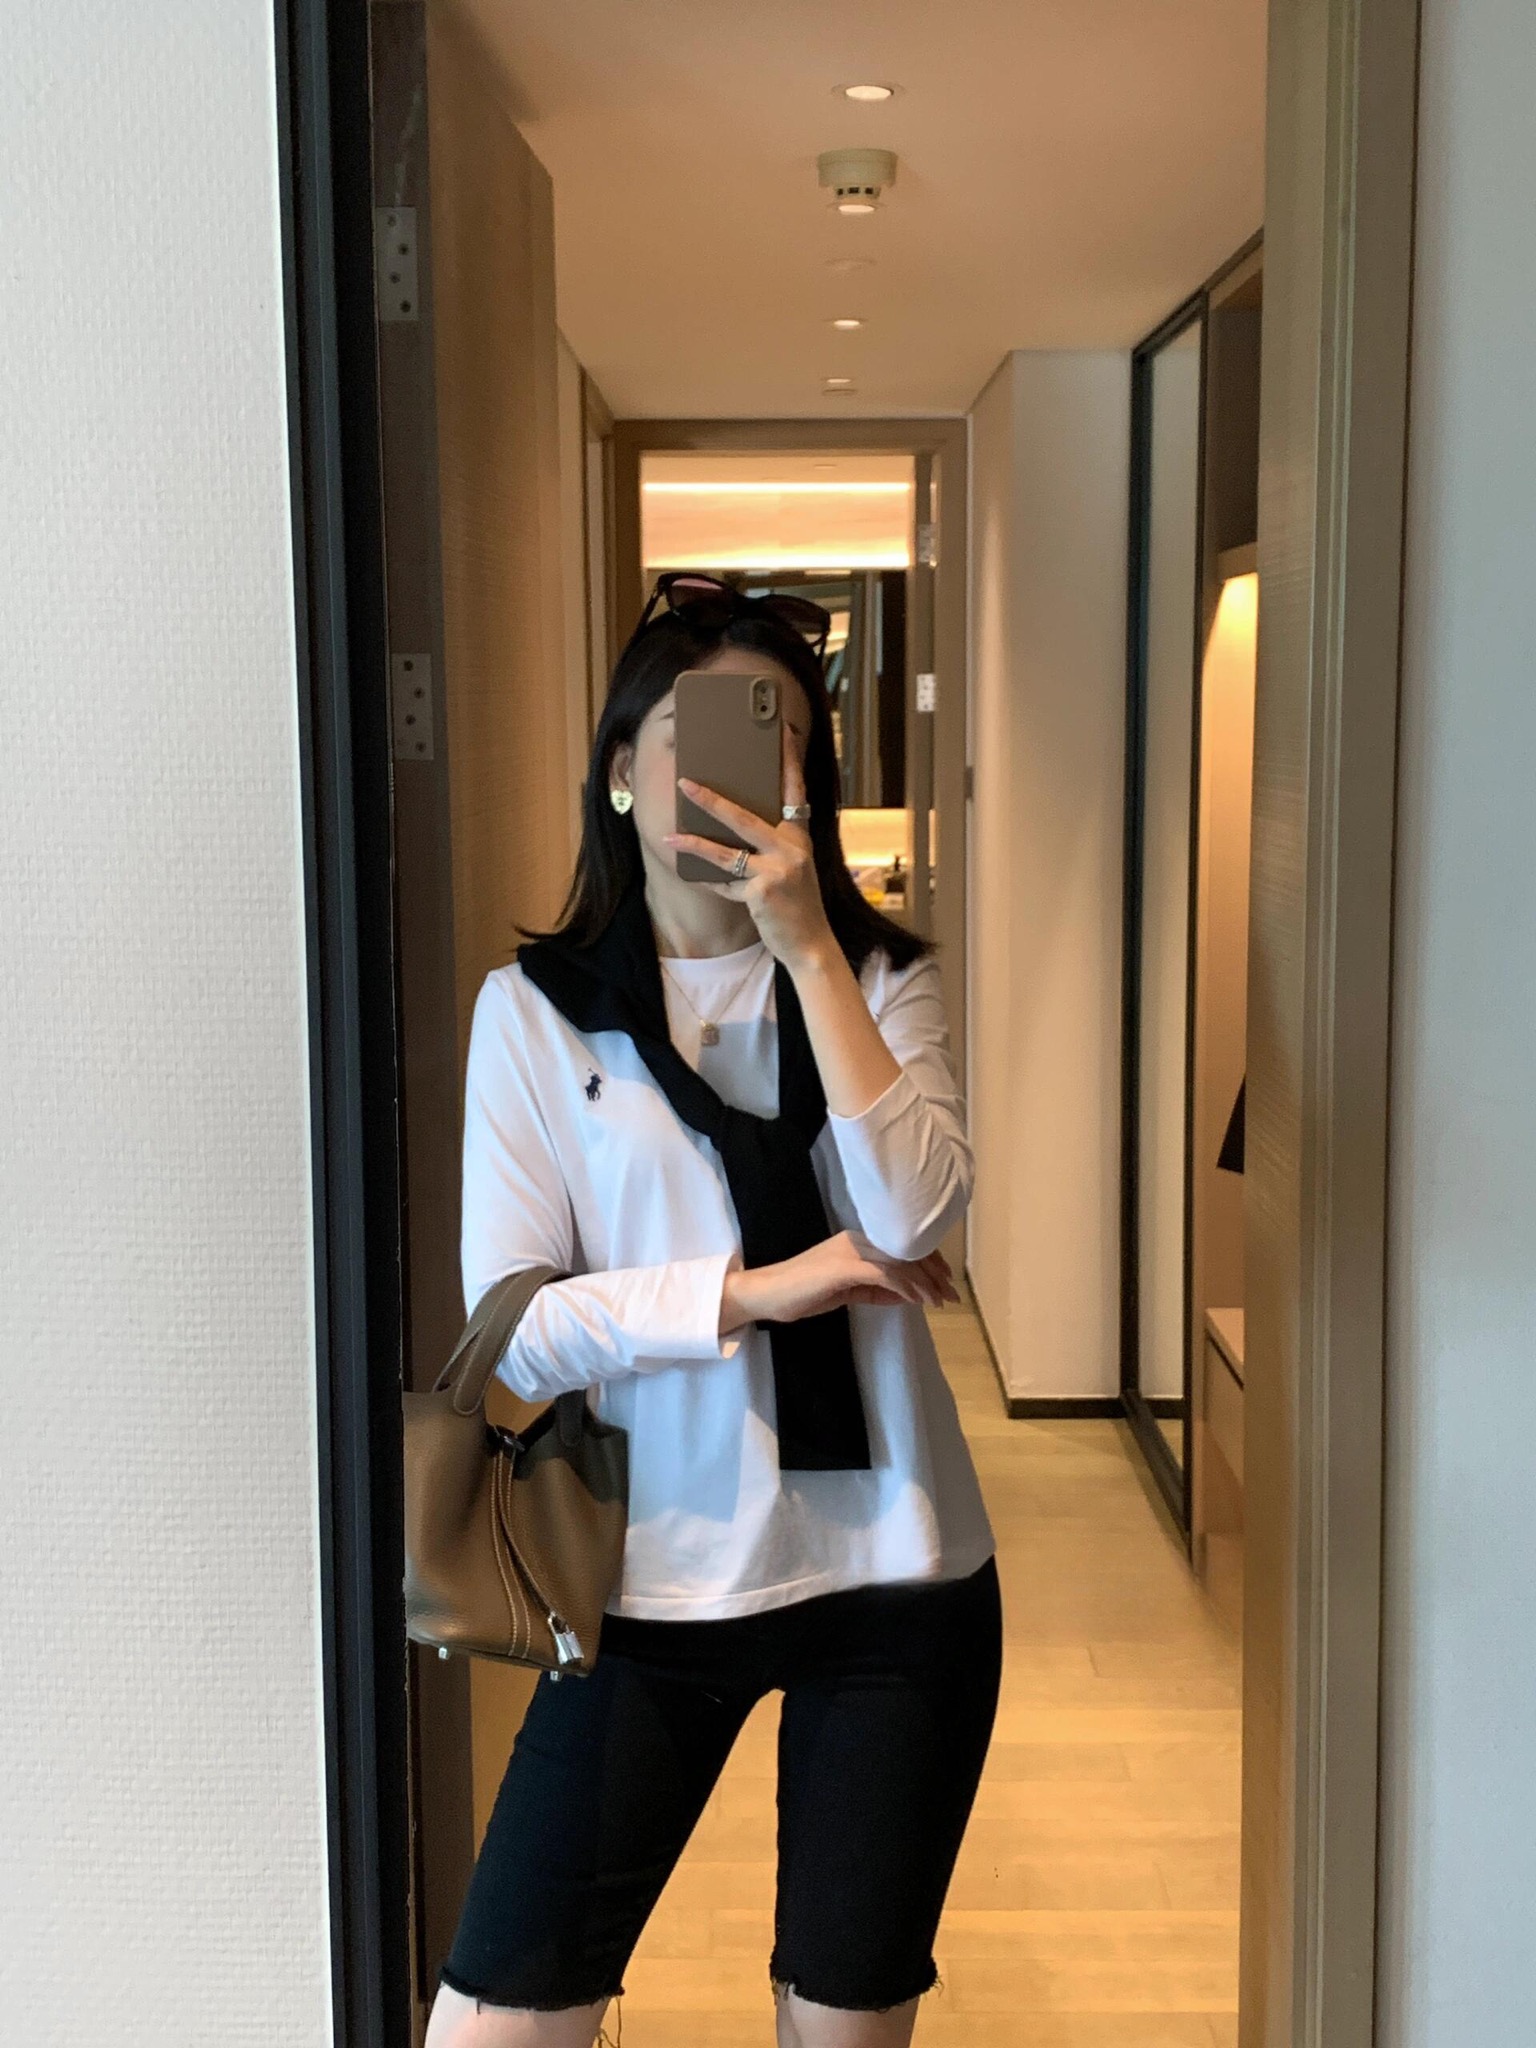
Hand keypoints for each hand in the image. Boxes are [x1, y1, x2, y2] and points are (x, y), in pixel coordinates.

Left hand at [663, 725, 835, 973]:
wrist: (810, 944)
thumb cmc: (796, 903)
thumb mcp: (790, 868)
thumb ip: (769, 847)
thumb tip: (727, 827)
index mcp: (799, 836)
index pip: (795, 791)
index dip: (788, 762)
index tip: (782, 734)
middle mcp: (792, 848)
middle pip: (744, 817)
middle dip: (711, 800)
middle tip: (686, 783)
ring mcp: (779, 869)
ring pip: (726, 851)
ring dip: (694, 843)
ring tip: (672, 836)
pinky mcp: (764, 891)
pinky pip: (725, 883)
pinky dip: (709, 882)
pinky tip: (690, 876)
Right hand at [719, 1231, 960, 1334]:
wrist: (768, 1293)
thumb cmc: (804, 1293)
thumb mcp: (849, 1292)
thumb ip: (878, 1291)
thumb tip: (910, 1295)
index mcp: (859, 1241)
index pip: (902, 1246)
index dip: (929, 1263)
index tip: (945, 1282)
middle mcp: (858, 1239)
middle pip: (907, 1251)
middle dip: (934, 1273)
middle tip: (952, 1295)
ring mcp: (851, 1251)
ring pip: (900, 1261)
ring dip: (925, 1282)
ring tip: (940, 1300)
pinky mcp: (844, 1267)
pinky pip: (885, 1274)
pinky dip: (906, 1287)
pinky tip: (918, 1300)